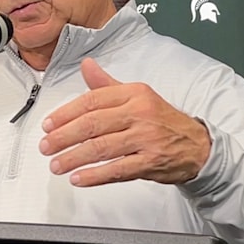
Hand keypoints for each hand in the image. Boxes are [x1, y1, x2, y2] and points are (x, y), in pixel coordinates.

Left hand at [39, 58, 210, 186]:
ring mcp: (146, 138)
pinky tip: (79, 178)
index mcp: (134, 93)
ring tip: (56, 165)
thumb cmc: (163, 121)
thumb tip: (86, 66)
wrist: (197, 146)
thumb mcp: (138, 95)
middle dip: (64, 137)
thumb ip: (107, 84)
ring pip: (102, 148)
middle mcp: (140, 113)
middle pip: (93, 124)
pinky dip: (95, 176)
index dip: (66, 114)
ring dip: (74, 158)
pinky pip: (117, 170)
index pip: (92, 101)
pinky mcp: (151, 162)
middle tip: (46, 146)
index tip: (48, 125)